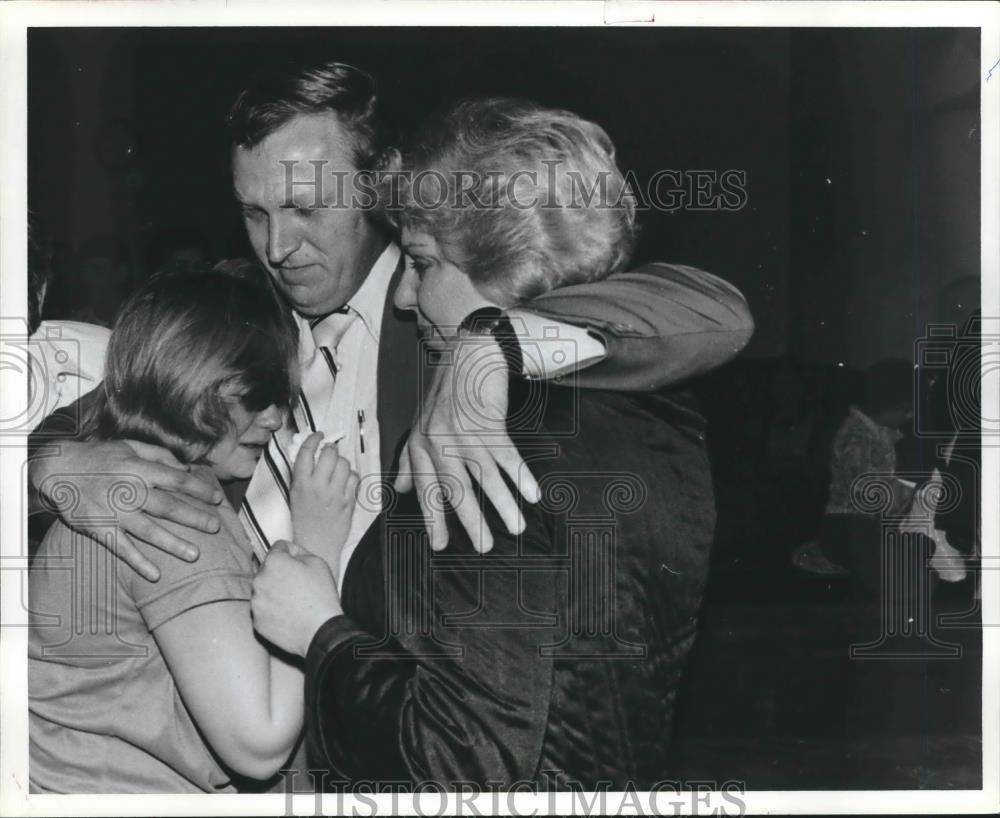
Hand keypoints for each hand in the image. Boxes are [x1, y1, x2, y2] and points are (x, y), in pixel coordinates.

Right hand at [31, 438, 222, 580]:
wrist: (58, 470)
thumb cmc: (100, 458)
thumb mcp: (129, 446)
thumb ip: (159, 455)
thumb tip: (186, 467)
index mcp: (140, 469)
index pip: (177, 480)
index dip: (199, 490)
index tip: (217, 499)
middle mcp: (130, 491)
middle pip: (168, 507)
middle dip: (194, 518)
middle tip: (215, 528)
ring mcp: (114, 512)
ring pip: (149, 530)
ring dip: (173, 544)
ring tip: (195, 555)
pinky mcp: (99, 528)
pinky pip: (121, 548)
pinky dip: (138, 561)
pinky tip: (155, 575)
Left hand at [251, 540, 341, 656]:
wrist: (320, 630)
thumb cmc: (321, 596)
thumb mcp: (318, 562)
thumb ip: (299, 552)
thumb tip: (290, 553)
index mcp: (273, 562)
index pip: (279, 547)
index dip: (292, 552)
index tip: (300, 563)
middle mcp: (259, 580)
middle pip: (268, 569)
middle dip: (281, 573)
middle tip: (299, 584)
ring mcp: (256, 602)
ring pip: (264, 590)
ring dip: (275, 591)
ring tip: (294, 601)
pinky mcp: (257, 621)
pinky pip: (264, 609)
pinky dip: (273, 610)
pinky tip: (289, 613)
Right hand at [290, 432, 358, 570]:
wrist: (315, 543)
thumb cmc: (303, 518)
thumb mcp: (295, 494)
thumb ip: (302, 473)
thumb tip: (312, 450)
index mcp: (300, 483)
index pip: (306, 452)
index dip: (313, 438)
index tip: (319, 435)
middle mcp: (318, 486)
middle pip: (329, 453)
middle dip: (331, 449)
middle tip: (330, 452)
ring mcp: (335, 494)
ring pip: (344, 463)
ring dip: (342, 462)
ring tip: (338, 469)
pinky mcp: (348, 501)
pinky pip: (355, 477)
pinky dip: (352, 476)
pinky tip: (346, 481)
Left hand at [394, 334, 539, 552]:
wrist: (468, 351)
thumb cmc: (447, 390)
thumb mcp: (420, 424)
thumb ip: (408, 460)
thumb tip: (398, 489)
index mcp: (421, 444)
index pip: (427, 489)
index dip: (434, 518)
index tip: (440, 545)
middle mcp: (439, 441)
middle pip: (456, 489)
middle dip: (471, 521)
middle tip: (484, 546)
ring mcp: (464, 431)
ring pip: (484, 476)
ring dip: (503, 504)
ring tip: (515, 527)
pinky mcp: (488, 420)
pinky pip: (507, 455)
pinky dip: (520, 476)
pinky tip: (532, 495)